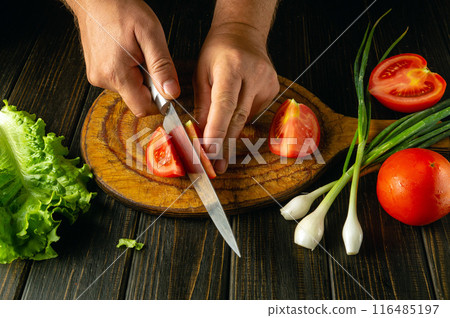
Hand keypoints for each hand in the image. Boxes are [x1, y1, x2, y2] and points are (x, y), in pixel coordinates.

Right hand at [67, 0, 179, 116]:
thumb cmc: (120, 9)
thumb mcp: (150, 34)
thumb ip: (162, 66)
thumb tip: (172, 93)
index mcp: (116, 74)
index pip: (142, 108)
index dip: (159, 101)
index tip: (164, 85)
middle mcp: (103, 79)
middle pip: (136, 99)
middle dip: (149, 84)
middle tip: (147, 57)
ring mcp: (97, 77)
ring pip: (129, 90)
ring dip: (138, 76)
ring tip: (135, 51)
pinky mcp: (96, 72)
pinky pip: (120, 81)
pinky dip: (128, 71)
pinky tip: (126, 52)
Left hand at [194, 23, 278, 172]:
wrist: (243, 34)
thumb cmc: (218, 52)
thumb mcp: (201, 73)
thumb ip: (203, 104)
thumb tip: (201, 134)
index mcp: (232, 66)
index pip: (225, 104)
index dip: (217, 130)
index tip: (209, 152)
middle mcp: (254, 74)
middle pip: (238, 117)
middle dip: (224, 143)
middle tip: (216, 166)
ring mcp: (267, 82)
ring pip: (247, 119)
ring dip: (231, 136)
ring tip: (221, 156)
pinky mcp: (273, 90)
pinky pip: (254, 113)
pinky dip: (241, 120)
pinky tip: (234, 116)